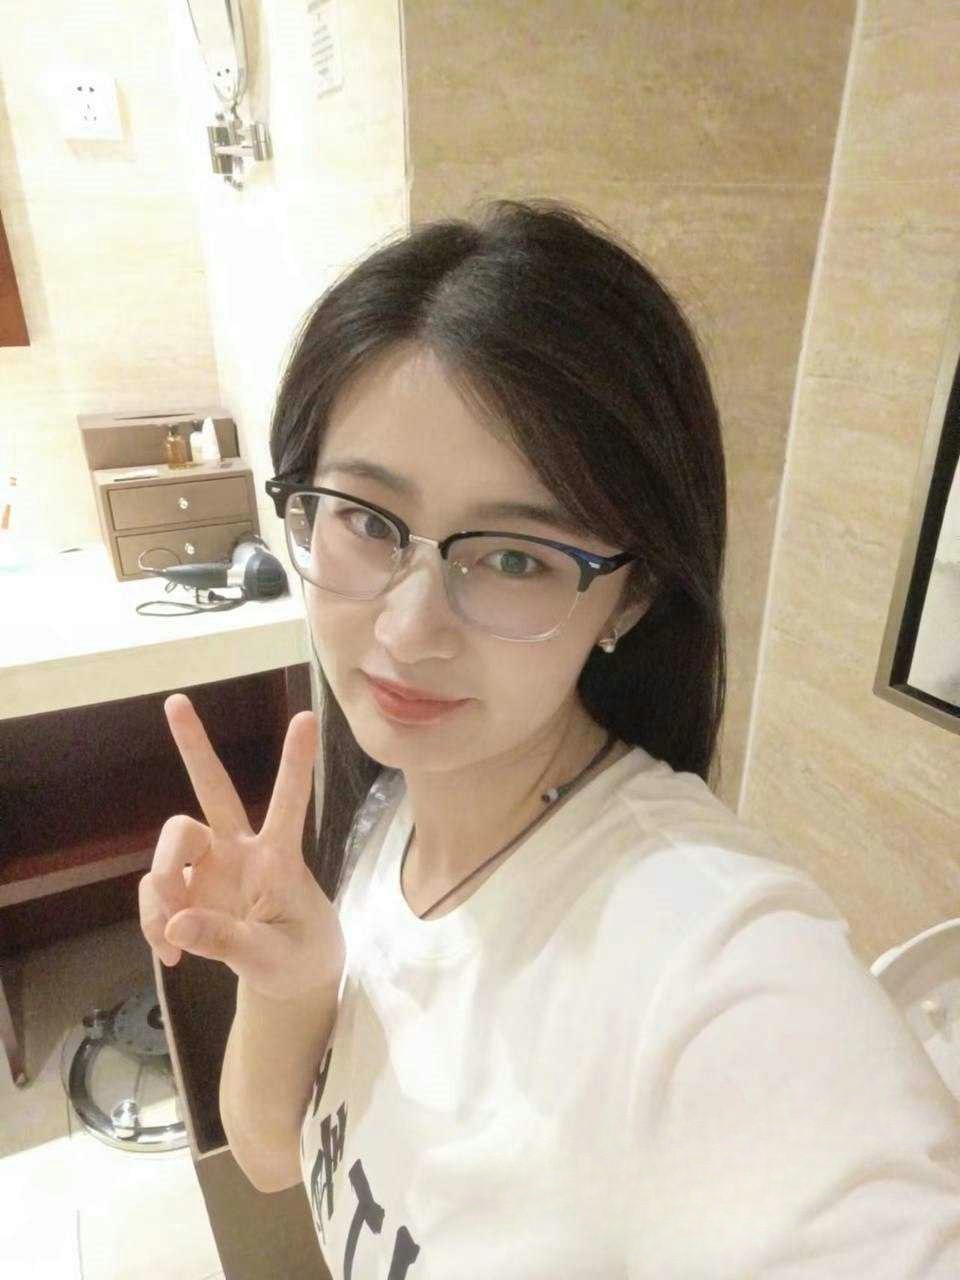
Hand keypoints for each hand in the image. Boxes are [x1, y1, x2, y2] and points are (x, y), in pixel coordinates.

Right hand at [138, 693, 344, 1001]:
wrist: (288, 981)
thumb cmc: (296, 955)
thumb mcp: (271, 958)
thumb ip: (227, 942)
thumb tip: (176, 922)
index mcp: (279, 857)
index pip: (289, 803)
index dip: (295, 762)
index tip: (307, 717)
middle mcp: (241, 849)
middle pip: (213, 788)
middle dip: (194, 746)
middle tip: (176, 701)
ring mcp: (211, 866)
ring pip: (173, 842)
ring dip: (164, 882)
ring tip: (175, 934)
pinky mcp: (187, 890)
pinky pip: (155, 892)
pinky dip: (153, 921)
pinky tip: (170, 952)